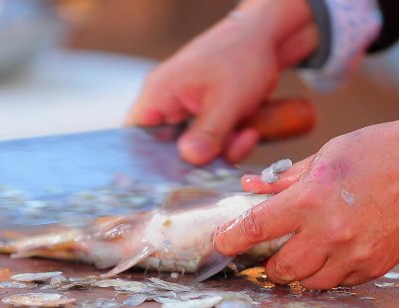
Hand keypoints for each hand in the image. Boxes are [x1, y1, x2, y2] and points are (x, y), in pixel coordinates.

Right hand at [126, 0, 315, 164]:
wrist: (265, 39)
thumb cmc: (240, 56)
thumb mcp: (227, 100)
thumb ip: (208, 133)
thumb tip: (190, 160)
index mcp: (159, 94)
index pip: (133, 136)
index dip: (143, 162)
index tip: (165, 179)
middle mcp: (167, 105)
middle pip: (166, 150)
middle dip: (196, 159)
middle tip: (222, 159)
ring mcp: (186, 112)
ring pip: (193, 150)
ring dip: (220, 151)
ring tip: (244, 135)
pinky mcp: (205, 118)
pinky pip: (210, 143)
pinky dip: (229, 144)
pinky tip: (248, 132)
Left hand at [214, 97, 398, 288]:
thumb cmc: (377, 152)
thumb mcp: (324, 156)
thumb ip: (284, 179)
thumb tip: (250, 188)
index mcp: (311, 200)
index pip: (256, 228)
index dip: (231, 239)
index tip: (221, 243)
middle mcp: (330, 232)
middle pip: (280, 268)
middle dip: (267, 263)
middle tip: (268, 252)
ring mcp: (355, 253)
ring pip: (309, 281)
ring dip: (297, 271)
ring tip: (302, 252)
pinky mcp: (376, 265)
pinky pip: (340, 280)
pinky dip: (329, 271)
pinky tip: (333, 251)